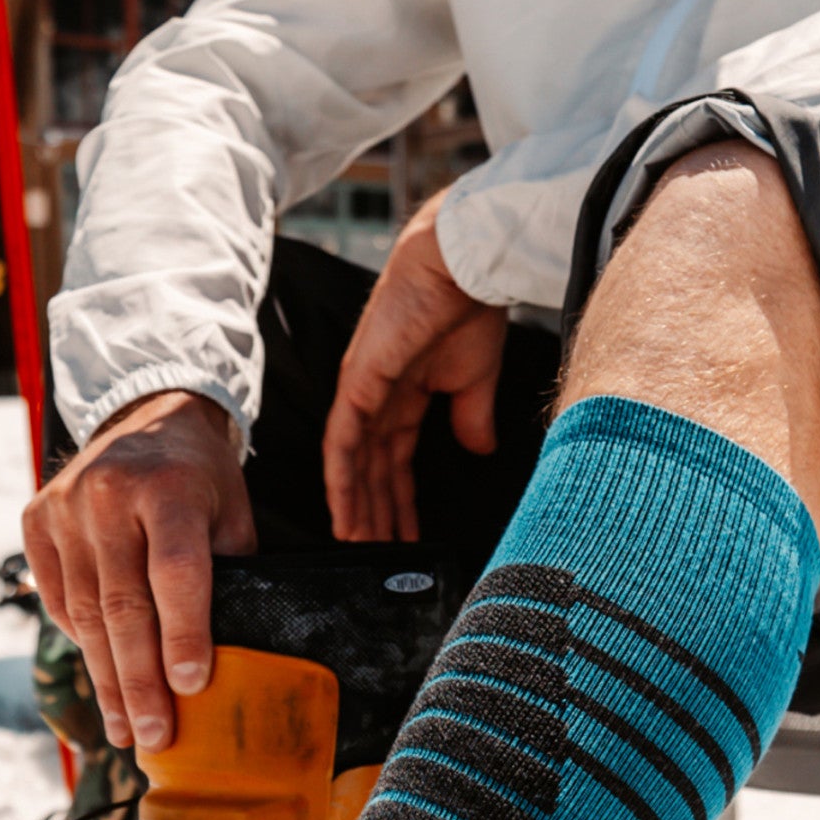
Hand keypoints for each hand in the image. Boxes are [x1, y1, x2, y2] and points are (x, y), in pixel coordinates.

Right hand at [23, 390, 256, 751]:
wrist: (144, 416)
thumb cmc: (200, 481)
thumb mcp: (230, 515)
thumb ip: (226, 578)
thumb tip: (215, 664)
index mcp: (169, 488)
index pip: (175, 572)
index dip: (183, 634)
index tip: (190, 688)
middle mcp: (108, 493)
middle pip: (123, 605)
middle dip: (140, 680)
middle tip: (154, 736)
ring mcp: (64, 507)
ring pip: (86, 612)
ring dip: (108, 678)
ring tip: (128, 728)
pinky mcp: (36, 519)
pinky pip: (58, 599)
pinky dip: (82, 643)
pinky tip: (105, 679)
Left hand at [322, 193, 509, 541]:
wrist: (466, 265)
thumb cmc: (471, 308)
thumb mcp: (475, 378)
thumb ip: (472, 417)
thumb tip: (478, 451)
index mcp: (404, 393)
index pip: (395, 460)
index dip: (400, 501)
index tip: (408, 537)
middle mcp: (377, 397)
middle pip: (370, 469)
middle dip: (376, 513)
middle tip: (378, 554)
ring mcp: (363, 391)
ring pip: (352, 464)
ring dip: (356, 507)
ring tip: (360, 546)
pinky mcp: (357, 384)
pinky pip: (341, 444)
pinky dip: (341, 481)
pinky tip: (345, 513)